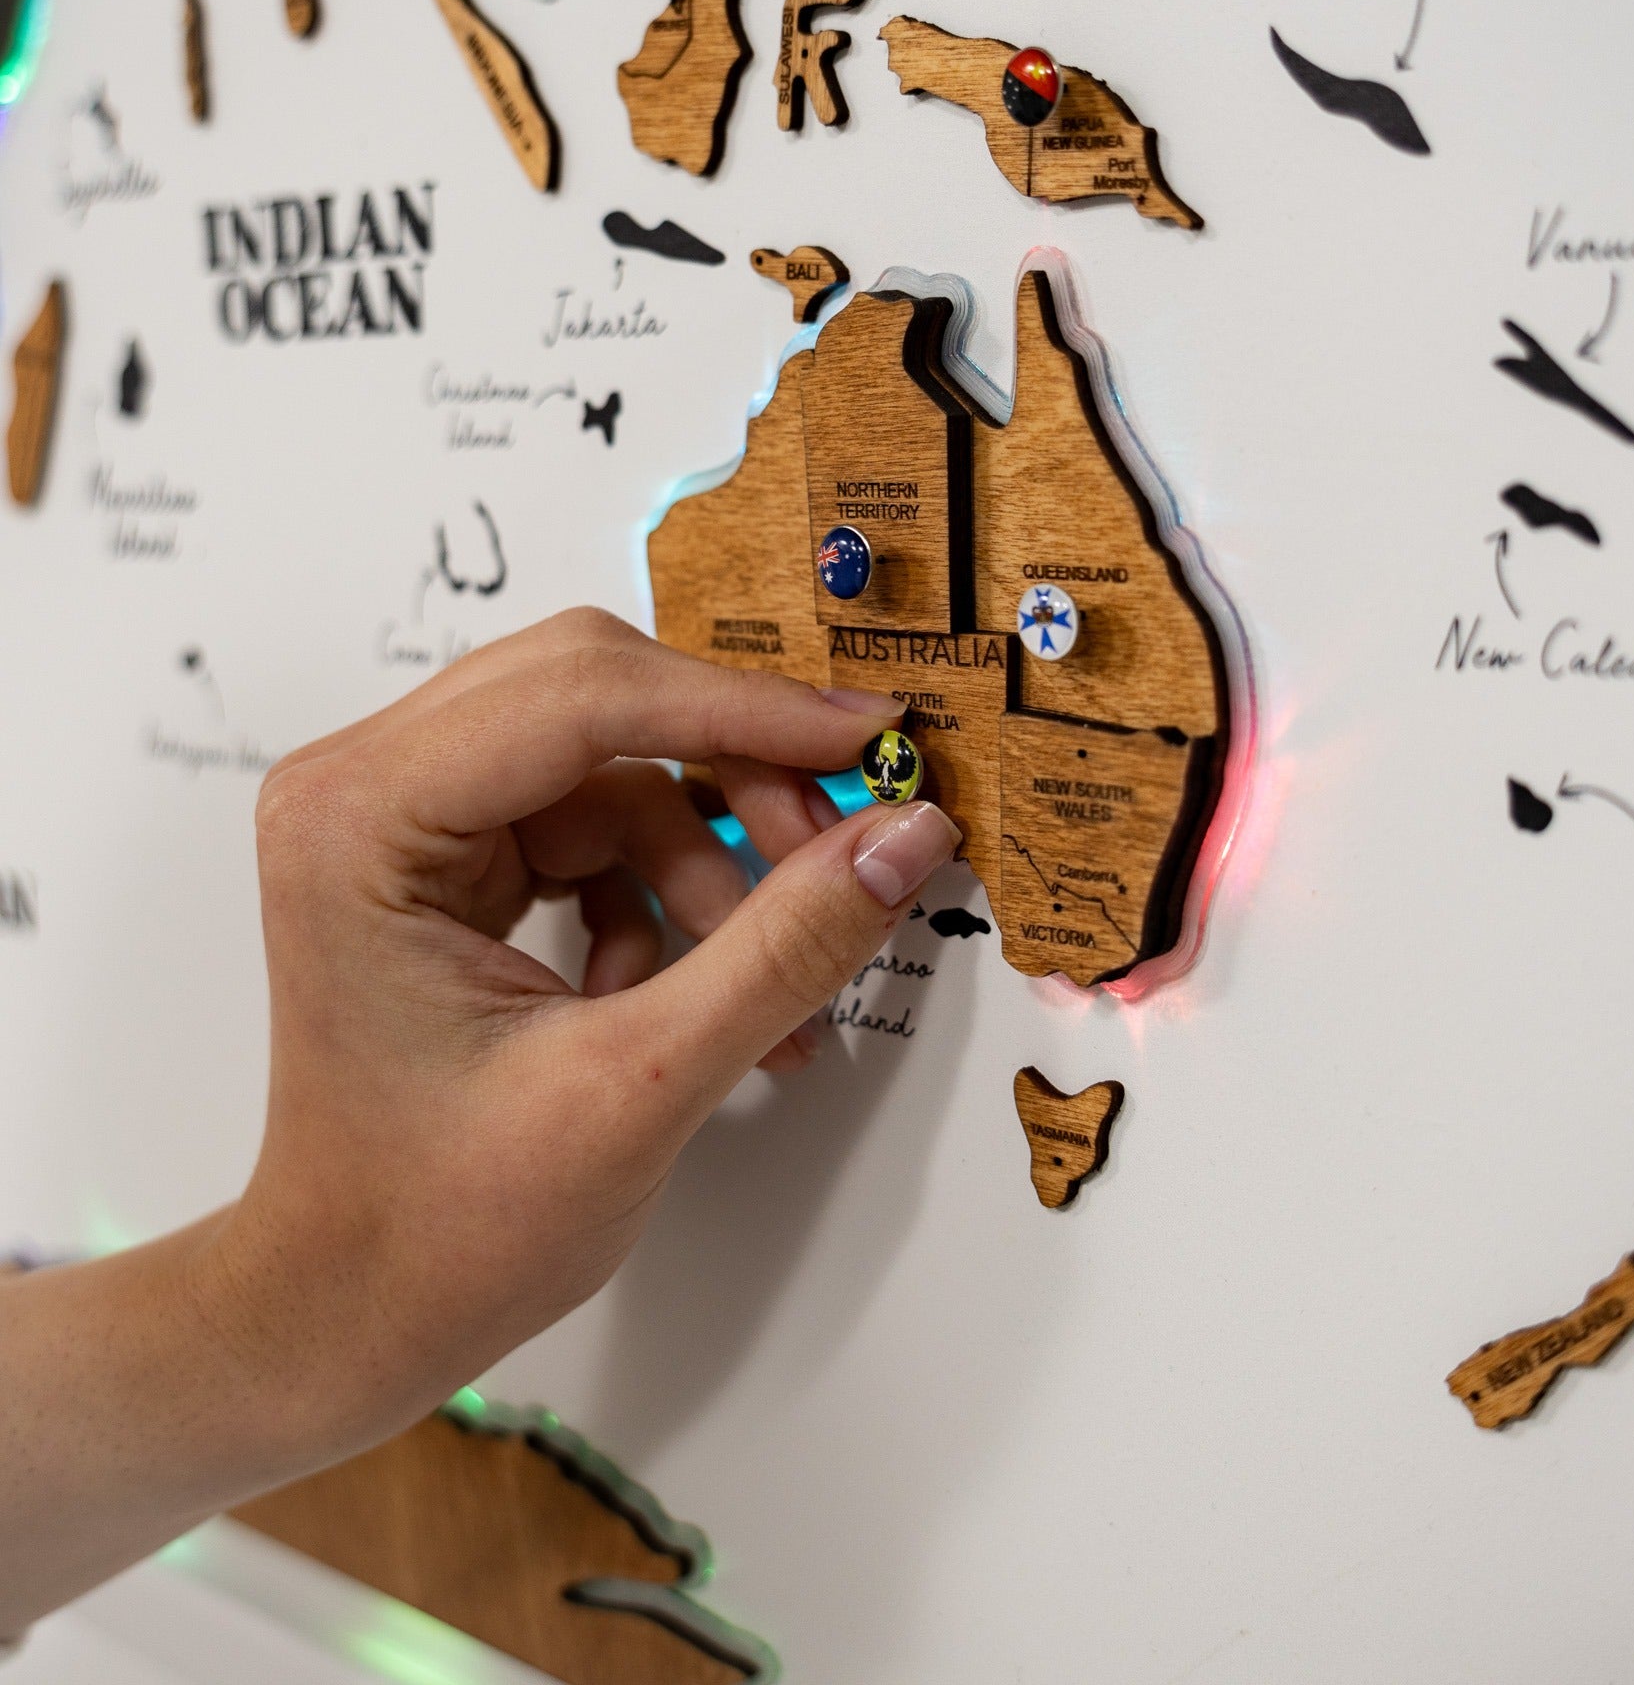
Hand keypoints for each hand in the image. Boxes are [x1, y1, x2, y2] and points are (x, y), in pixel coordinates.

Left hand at [213, 607, 959, 1451]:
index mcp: (362, 817)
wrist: (353, 1312)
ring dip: (712, 860)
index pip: (584, 696)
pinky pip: (603, 820)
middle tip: (840, 849)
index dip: (744, 711)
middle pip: (600, 696)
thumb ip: (786, 947)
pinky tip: (688, 996)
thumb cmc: (439, 1227)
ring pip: (618, 763)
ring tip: (764, 990)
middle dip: (733, 773)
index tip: (870, 739)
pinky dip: (672, 895)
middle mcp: (366, 787)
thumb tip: (906, 836)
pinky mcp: (452, 855)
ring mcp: (407, 817)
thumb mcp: (641, 1084)